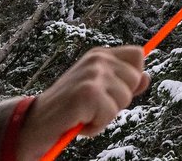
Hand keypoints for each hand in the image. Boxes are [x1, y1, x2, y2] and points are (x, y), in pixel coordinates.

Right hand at [16, 46, 150, 160]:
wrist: (36, 123)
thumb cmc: (69, 109)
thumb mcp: (99, 92)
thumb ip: (122, 83)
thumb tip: (146, 77)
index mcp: (100, 55)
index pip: (138, 55)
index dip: (132, 76)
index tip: (112, 90)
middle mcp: (97, 59)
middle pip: (135, 80)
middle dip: (118, 100)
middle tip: (92, 106)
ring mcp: (92, 74)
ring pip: (124, 100)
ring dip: (105, 115)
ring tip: (84, 114)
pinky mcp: (87, 93)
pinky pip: (109, 114)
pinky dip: (95, 126)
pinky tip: (78, 121)